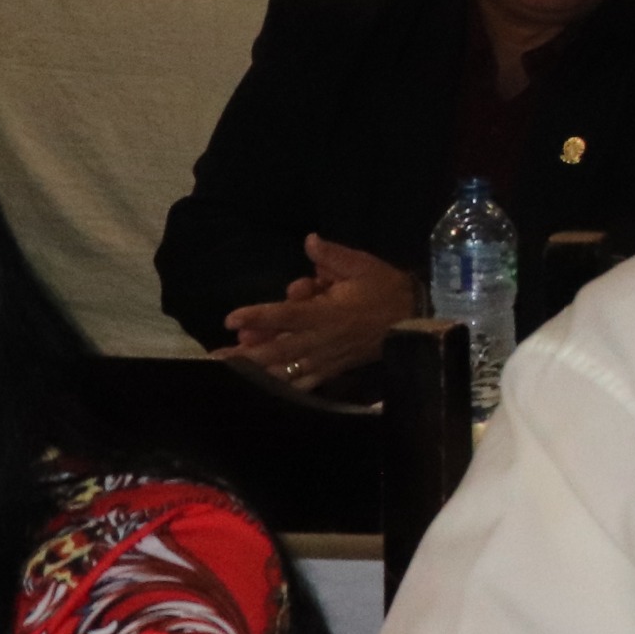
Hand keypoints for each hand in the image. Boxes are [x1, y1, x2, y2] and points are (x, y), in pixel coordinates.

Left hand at [217, 234, 412, 395]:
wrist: (418, 319)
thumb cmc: (387, 289)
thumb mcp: (362, 265)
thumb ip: (331, 256)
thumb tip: (309, 241)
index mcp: (326, 313)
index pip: (285, 315)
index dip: (257, 316)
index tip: (230, 318)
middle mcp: (321, 339)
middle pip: (277, 349)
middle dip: (245, 354)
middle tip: (216, 358)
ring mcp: (327, 357)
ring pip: (287, 369)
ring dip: (258, 373)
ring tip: (231, 376)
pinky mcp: (335, 368)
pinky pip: (306, 381)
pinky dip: (286, 386)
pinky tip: (265, 393)